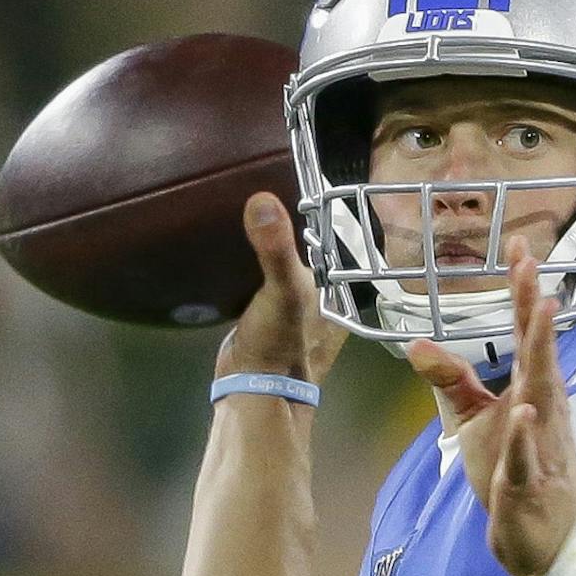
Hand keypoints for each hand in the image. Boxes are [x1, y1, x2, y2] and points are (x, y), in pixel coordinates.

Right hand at [220, 192, 347, 383]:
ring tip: (250, 216)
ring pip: (287, 270)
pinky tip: (238, 253)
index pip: (335, 242)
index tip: (300, 183)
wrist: (252, 392)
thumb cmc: (281, 343)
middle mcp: (321, 301)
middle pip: (309, 254)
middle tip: (268, 194)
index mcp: (336, 291)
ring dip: (272, 249)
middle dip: (292, 231)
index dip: (321, 215)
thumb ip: (276, 248)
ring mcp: (294, 313)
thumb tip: (262, 198)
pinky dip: (254, 271)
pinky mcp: (266, 321)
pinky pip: (263, 285)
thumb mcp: (283, 290)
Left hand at [402, 237, 575, 575]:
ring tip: (541, 313)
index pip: (528, 335)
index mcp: (533, 390)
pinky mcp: (527, 485)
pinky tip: (521, 411)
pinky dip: (524, 436)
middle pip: (540, 353)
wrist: (548, 540)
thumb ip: (452, 381)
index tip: (519, 245)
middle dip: (534, 309)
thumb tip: (415, 344)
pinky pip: (525, 458)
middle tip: (530, 265)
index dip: (522, 291)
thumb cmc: (515, 472)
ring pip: (541, 396)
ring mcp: (540, 446)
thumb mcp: (475, 421)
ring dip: (541, 356)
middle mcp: (543, 410)